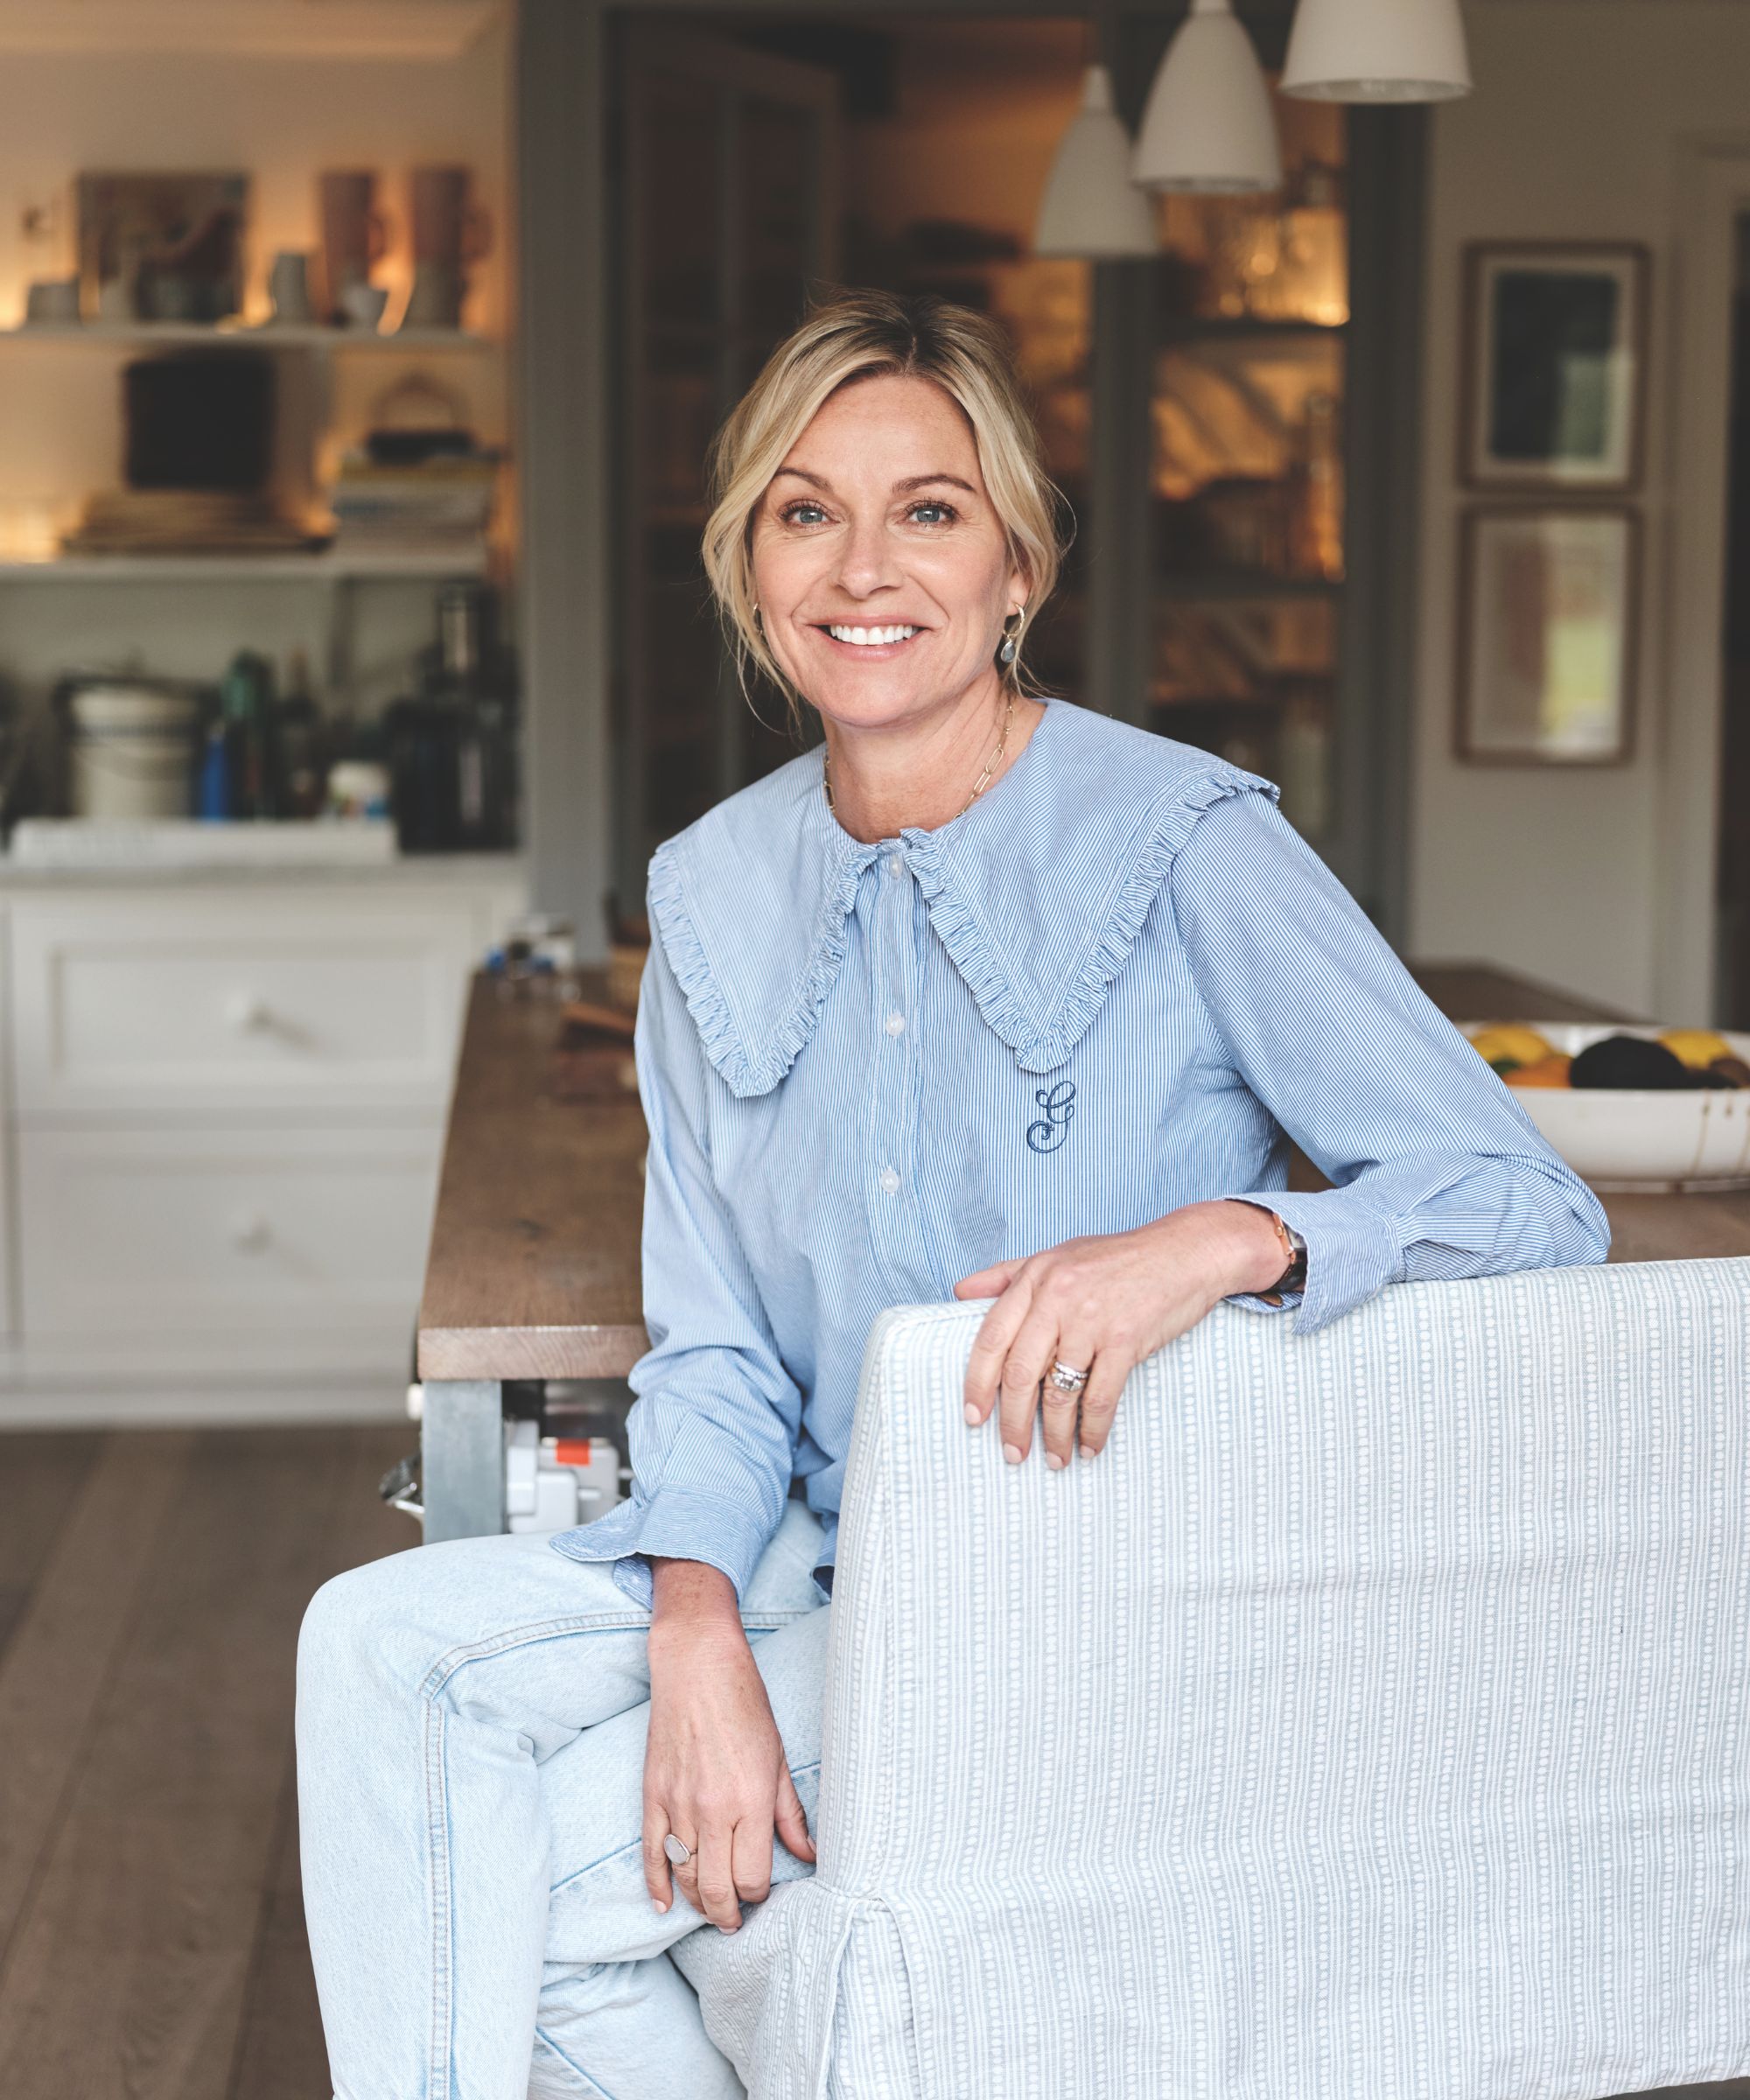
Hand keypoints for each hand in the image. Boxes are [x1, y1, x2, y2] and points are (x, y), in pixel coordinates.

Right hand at [642, 1562, 815, 1931]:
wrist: (697, 1665)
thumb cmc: (745, 1705)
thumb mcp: (779, 1757)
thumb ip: (791, 1813)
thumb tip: (809, 1855)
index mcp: (752, 1800)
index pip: (752, 1875)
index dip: (758, 1894)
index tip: (761, 1893)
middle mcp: (714, 1808)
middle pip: (716, 1888)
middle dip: (727, 1914)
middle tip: (734, 1923)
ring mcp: (679, 1803)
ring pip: (684, 1875)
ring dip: (697, 1902)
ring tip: (710, 1912)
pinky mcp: (653, 1794)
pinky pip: (651, 1852)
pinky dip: (656, 1883)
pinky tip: (665, 1904)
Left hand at [951, 1199, 1290, 1466]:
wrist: (1185, 1251)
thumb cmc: (1120, 1257)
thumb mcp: (1057, 1255)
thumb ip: (1007, 1274)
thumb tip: (960, 1292)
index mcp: (1035, 1278)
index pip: (991, 1338)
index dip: (977, 1382)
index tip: (973, 1416)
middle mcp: (1057, 1298)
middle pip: (1020, 1373)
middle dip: (1012, 1421)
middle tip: (1012, 1451)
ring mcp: (1091, 1319)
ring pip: (1059, 1392)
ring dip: (1054, 1434)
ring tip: (1054, 1458)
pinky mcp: (1126, 1339)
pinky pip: (1100, 1398)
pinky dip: (1093, 1429)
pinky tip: (1090, 1446)